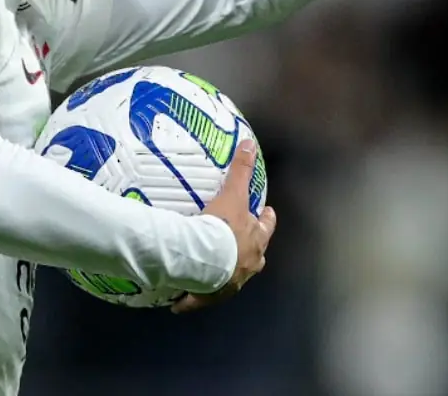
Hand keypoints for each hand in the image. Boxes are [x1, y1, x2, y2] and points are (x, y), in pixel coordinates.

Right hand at [171, 139, 276, 313]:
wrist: (205, 259)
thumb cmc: (222, 228)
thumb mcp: (232, 195)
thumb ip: (240, 170)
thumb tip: (249, 143)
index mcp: (255, 242)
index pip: (266, 228)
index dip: (266, 220)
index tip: (268, 213)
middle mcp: (247, 265)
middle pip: (254, 257)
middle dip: (250, 251)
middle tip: (241, 243)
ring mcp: (230, 283)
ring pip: (231, 279)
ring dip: (224, 275)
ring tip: (212, 271)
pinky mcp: (210, 296)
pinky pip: (199, 299)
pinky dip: (190, 300)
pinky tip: (179, 304)